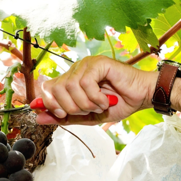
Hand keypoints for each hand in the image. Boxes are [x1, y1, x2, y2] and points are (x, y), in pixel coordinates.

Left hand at [35, 56, 157, 124]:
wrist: (141, 97)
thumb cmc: (118, 104)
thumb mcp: (88, 116)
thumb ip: (65, 117)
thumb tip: (38, 118)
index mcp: (71, 80)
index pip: (47, 88)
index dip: (50, 104)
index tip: (63, 115)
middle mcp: (76, 70)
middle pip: (55, 88)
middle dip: (70, 107)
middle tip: (87, 110)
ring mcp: (87, 64)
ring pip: (70, 87)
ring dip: (85, 103)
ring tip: (100, 105)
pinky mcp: (98, 63)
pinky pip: (85, 83)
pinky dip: (95, 97)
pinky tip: (106, 100)